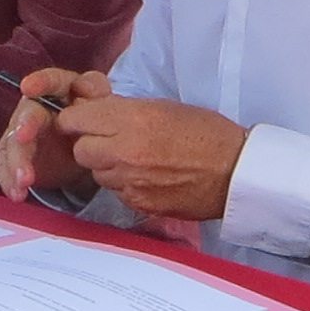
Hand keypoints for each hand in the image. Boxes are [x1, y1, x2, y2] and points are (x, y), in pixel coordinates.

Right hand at [0, 66, 103, 199]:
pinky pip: (7, 168)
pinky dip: (10, 181)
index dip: (40, 82)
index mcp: (60, 91)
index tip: (28, 87)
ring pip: (13, 144)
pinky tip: (17, 194)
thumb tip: (84, 87)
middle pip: (27, 114)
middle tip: (23, 137)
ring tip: (25, 181)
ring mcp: (22, 133)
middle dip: (24, 125)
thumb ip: (96, 94)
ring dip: (17, 162)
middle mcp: (36, 108)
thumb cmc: (92, 123)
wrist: (85, 154)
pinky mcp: (16, 157)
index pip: (51, 81)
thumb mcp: (102, 108)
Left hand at [55, 93, 251, 230]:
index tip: (84, 121)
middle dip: (90, 145)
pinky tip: (147, 177)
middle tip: (109, 141)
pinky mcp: (138, 203)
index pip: (74, 120)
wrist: (235, 172)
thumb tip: (92, 113)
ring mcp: (130, 181)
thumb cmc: (206, 133)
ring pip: (96, 174)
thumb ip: (124, 111)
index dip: (76, 120)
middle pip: (79, 150)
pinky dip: (125, 185)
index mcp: (132, 118)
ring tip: (135, 160)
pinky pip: (116, 192)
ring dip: (107, 167)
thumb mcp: (163, 107)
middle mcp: (125, 150)